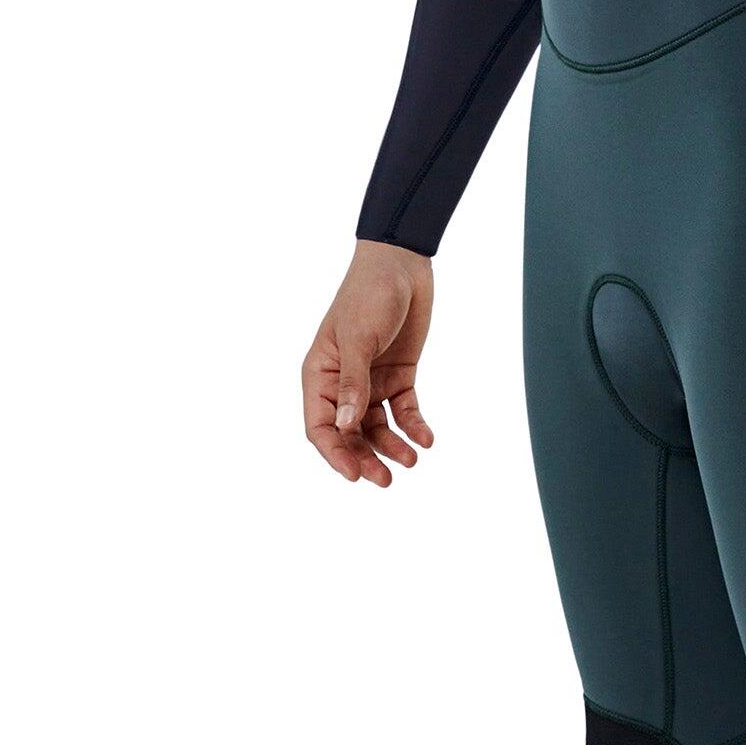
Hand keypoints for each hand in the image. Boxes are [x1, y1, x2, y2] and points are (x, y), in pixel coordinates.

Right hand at [302, 242, 435, 486]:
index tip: (354, 475)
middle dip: (365, 458)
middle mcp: (342, 383)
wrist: (402, 263)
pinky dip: (414, 426)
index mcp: (319, 374)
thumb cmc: (368, 294)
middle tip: (385, 481)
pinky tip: (426, 439)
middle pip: (349, 433)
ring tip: (412, 460)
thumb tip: (344, 426)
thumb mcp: (358, 338)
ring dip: (392, 446)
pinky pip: (404, 409)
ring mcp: (371, 381)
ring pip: (377, 427)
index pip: (320, 425)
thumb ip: (352, 384)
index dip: (334, 453)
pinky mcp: (398, 375)